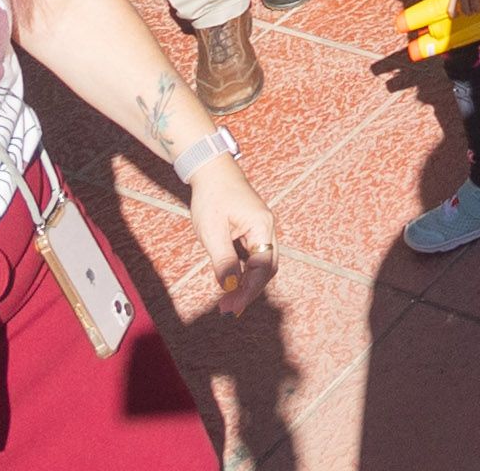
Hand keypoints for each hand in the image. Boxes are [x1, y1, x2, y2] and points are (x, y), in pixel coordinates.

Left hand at [189, 162, 278, 315]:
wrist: (212, 170)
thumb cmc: (212, 196)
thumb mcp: (213, 231)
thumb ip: (224, 261)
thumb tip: (230, 288)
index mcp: (262, 226)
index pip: (262, 267)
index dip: (248, 290)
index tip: (232, 307)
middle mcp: (268, 228)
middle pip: (268, 268)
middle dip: (250, 291)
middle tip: (229, 309)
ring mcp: (262, 228)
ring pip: (263, 263)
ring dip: (248, 283)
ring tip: (228, 301)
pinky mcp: (253, 229)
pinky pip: (255, 256)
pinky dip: (246, 272)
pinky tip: (233, 283)